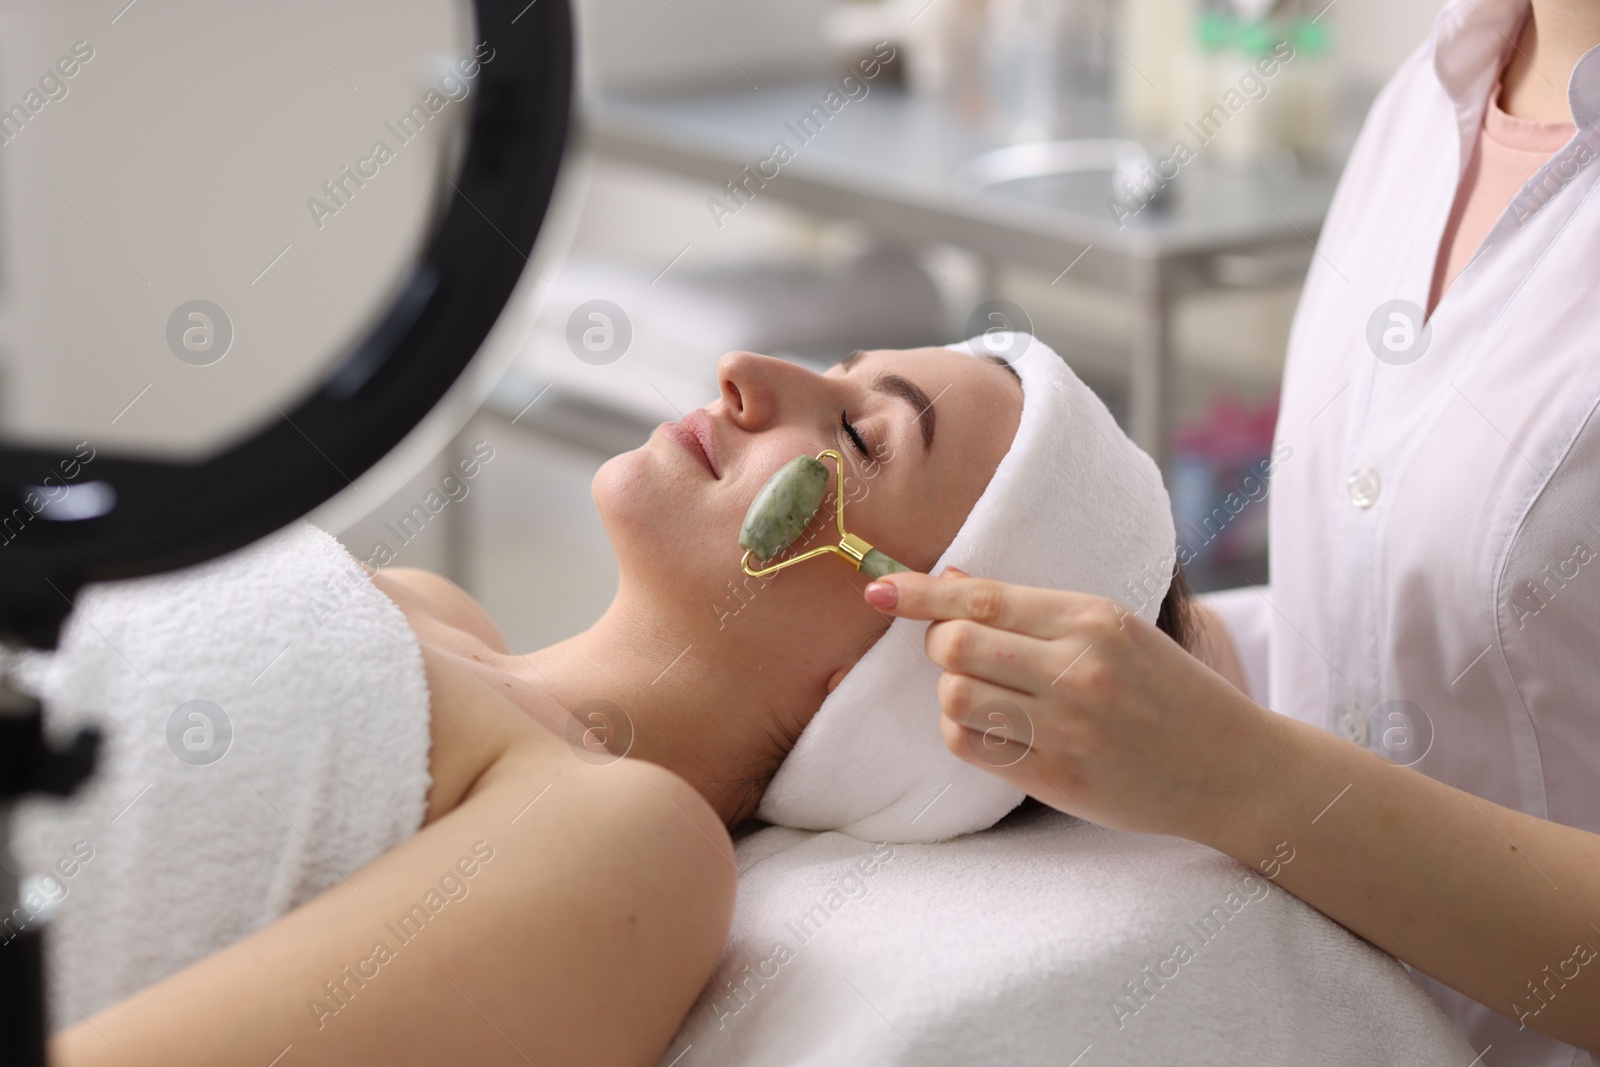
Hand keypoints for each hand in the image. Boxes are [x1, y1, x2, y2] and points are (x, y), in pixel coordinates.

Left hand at [862, 567, 1287, 840]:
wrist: (1232, 767)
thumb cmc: (1168, 690)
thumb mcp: (1117, 630)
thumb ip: (1034, 609)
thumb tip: (953, 583)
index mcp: (1092, 620)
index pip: (980, 598)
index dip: (918, 593)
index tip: (878, 589)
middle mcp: (1077, 670)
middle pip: (954, 646)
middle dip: (940, 646)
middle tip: (960, 651)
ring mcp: (1067, 729)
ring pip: (954, 698)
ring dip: (951, 693)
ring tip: (983, 693)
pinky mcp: (1058, 778)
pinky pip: (972, 747)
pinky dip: (964, 733)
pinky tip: (992, 727)